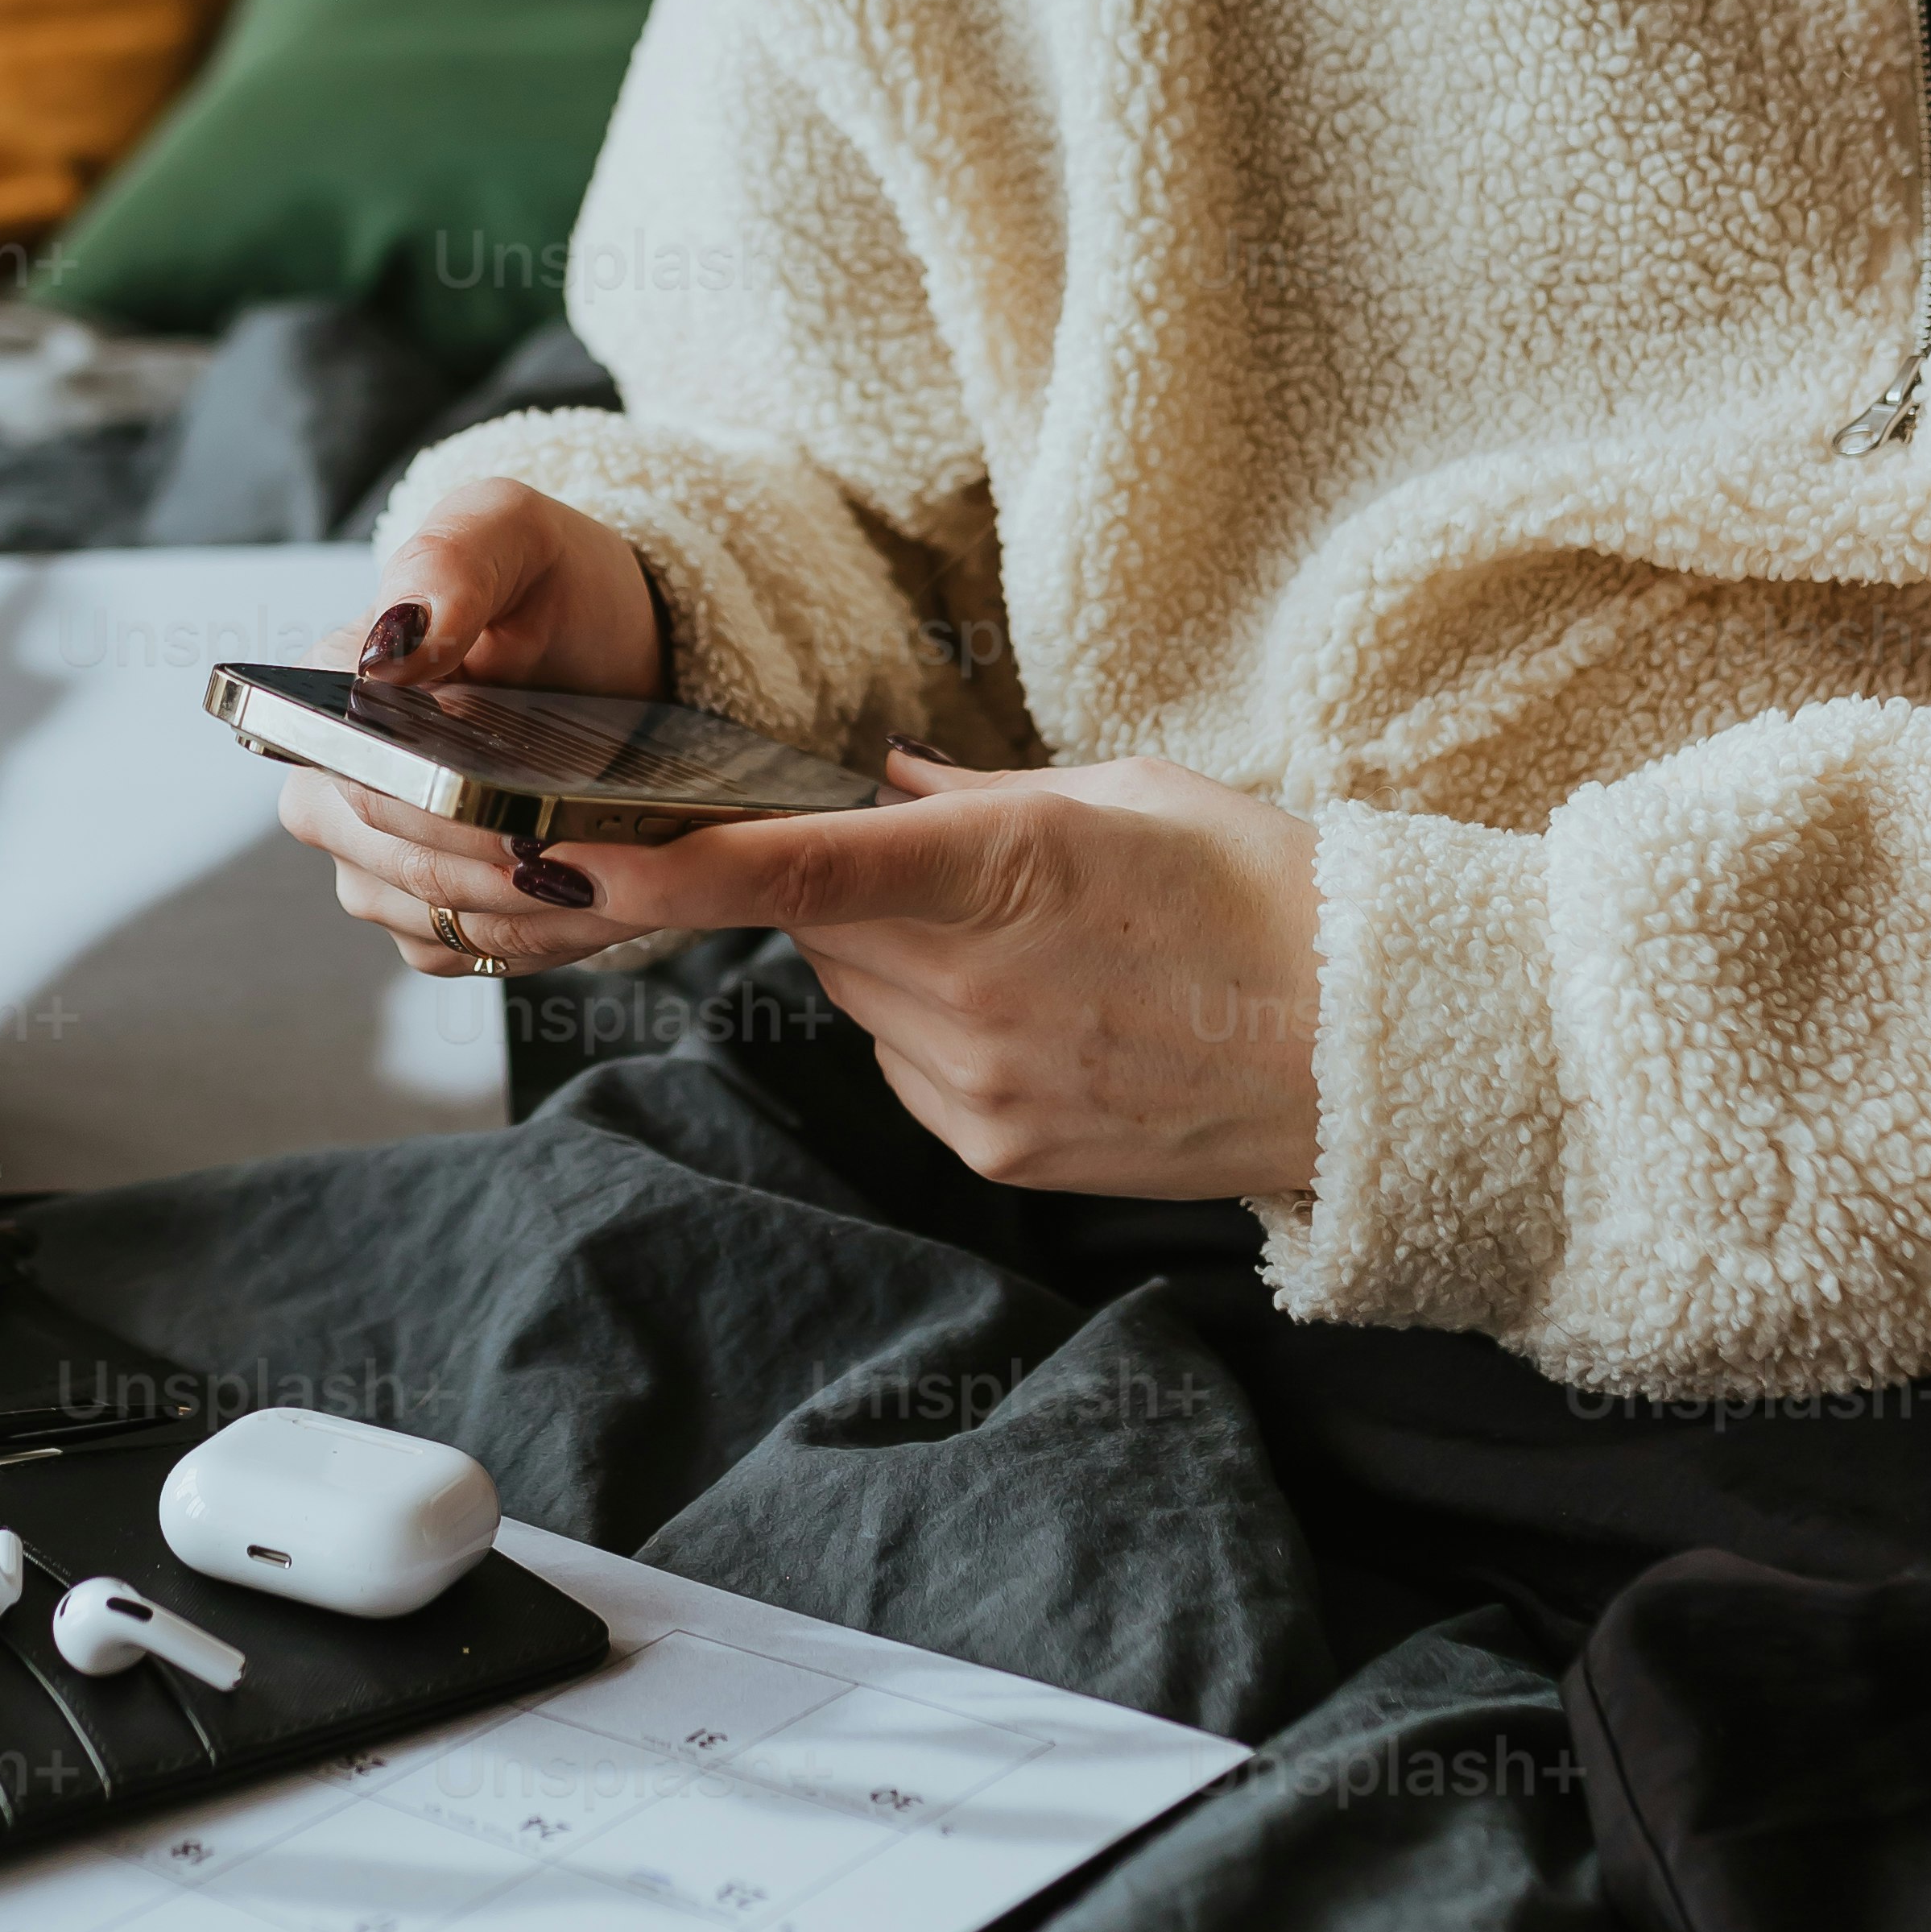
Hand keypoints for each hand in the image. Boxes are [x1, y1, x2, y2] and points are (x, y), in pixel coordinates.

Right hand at [277, 479, 669, 982]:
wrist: (621, 650)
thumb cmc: (556, 583)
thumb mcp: (513, 532)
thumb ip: (449, 563)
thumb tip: (390, 651)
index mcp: (329, 694)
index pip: (356, 784)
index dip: (437, 813)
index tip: (525, 818)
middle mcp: (333, 787)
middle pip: (398, 865)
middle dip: (498, 869)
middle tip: (592, 852)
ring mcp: (378, 859)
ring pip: (436, 918)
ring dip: (528, 912)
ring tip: (616, 877)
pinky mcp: (431, 911)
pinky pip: (470, 949)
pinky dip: (539, 936)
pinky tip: (601, 899)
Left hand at [394, 741, 1321, 1193]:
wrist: (1372, 1054)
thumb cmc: (1265, 896)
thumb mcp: (1126, 796)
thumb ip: (980, 792)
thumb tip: (883, 780)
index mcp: (999, 867)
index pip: (786, 867)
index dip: (657, 870)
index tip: (558, 859)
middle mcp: (970, 985)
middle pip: (811, 927)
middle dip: (838, 890)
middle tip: (945, 866)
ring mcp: (980, 1084)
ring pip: (860, 1001)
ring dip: (900, 965)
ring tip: (1037, 950)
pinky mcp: (997, 1151)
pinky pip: (912, 1071)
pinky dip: (942, 1034)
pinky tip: (1050, 1018)